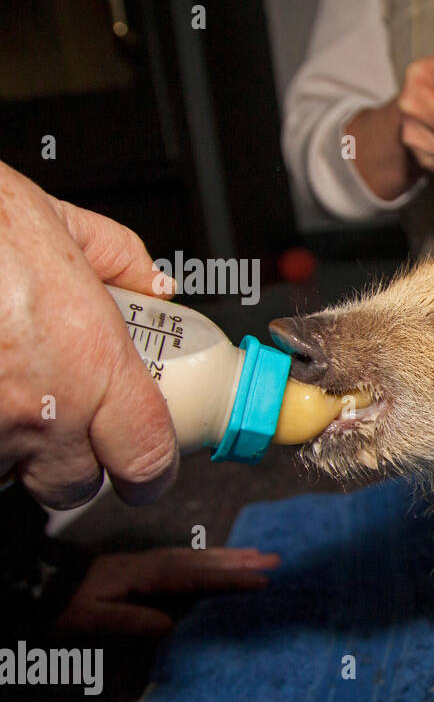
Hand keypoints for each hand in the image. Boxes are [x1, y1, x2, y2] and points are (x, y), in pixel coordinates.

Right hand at [0, 160, 178, 509]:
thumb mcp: (52, 219)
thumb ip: (115, 258)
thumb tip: (150, 284)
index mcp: (92, 364)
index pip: (146, 459)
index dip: (149, 473)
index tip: (145, 472)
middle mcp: (39, 411)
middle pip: (72, 482)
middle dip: (67, 460)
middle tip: (55, 415)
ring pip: (5, 473)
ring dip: (5, 444)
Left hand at [57, 547, 280, 636]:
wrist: (38, 584)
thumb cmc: (63, 605)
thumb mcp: (90, 619)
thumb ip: (129, 620)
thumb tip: (171, 624)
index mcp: (145, 576)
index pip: (196, 577)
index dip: (230, 578)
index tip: (261, 579)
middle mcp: (151, 564)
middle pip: (203, 561)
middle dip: (239, 561)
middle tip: (274, 560)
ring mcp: (148, 563)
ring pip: (197, 557)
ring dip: (228, 556)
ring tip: (258, 556)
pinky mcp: (144, 567)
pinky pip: (186, 559)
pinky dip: (209, 558)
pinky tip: (217, 561)